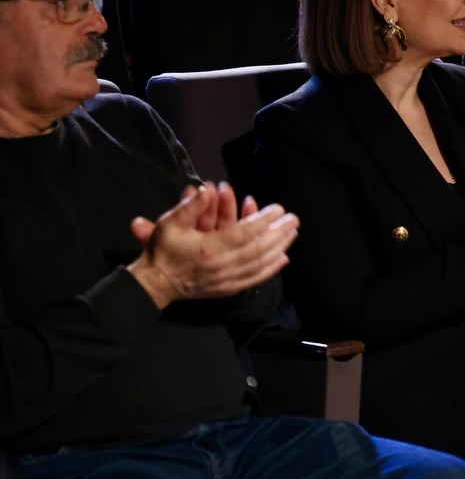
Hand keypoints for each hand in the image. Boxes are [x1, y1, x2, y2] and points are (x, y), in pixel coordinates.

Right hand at [127, 183, 298, 309]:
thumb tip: (205, 189)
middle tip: (294, 220)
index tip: (279, 209)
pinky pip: (254, 279)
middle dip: (279, 233)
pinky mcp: (227, 289)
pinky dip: (270, 269)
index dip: (264, 221)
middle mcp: (222, 266)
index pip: (245, 233)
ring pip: (260, 264)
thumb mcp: (169, 224)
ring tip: (293, 234)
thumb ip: (189, 207)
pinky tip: (282, 259)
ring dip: (279, 248)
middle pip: (259, 249)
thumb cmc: (163, 251)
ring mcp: (226, 280)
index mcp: (210, 249)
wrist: (155, 283)